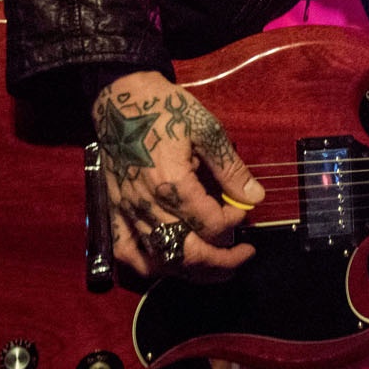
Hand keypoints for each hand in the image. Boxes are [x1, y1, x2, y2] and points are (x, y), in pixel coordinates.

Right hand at [92, 70, 259, 279]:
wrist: (120, 98)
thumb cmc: (164, 109)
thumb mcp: (206, 129)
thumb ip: (231, 168)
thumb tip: (256, 196)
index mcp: (171, 184)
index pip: (211, 225)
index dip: (235, 223)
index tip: (244, 210)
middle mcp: (146, 205)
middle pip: (187, 254)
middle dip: (222, 261)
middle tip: (244, 255)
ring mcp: (127, 211)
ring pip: (161, 261)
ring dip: (193, 270)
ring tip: (217, 266)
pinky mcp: (113, 210)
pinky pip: (127, 253)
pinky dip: (150, 266)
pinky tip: (170, 266)